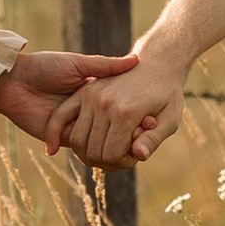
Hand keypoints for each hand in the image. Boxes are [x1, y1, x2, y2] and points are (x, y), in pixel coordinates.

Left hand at [0, 47, 137, 150]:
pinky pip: (84, 150)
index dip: (137, 114)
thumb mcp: (79, 64)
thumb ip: (105, 66)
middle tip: (149, 133)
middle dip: (132, 133)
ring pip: (103, 142)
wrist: (14, 81)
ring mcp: (75, 127)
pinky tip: (116, 152)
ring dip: (118, 145)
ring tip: (136, 146)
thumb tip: (135, 60)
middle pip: (115, 129)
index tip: (154, 116)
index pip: (121, 109)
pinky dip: (99, 152)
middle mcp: (86, 113)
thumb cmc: (46, 67)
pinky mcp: (62, 139)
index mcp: (92, 94)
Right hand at [51, 50, 184, 166]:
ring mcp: (90, 96)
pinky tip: (53, 148)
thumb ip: (154, 139)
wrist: (159, 62)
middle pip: (93, 152)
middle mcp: (104, 105)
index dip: (122, 163)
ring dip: (87, 153)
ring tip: (106, 150)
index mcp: (126, 113)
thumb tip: (138, 156)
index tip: (134, 157)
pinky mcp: (82, 91)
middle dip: (107, 161)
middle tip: (122, 156)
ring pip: (76, 140)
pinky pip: (61, 118)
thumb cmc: (168, 93)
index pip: (111, 155)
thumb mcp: (171, 118)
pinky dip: (55, 135)